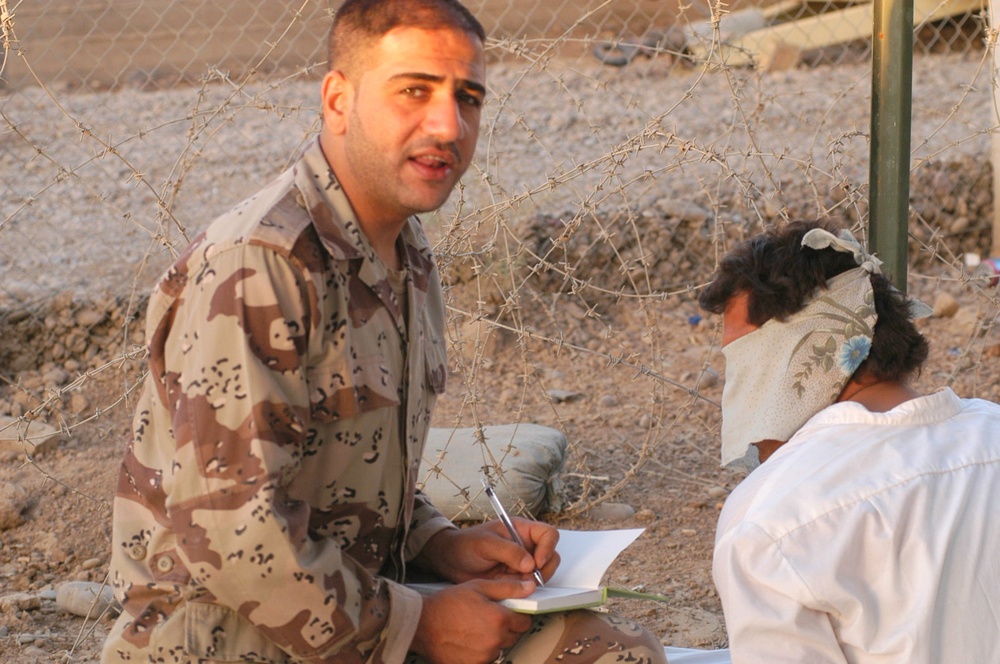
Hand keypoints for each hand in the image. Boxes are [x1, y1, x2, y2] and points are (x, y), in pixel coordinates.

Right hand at [410, 578, 534, 663]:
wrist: (422, 624)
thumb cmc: (447, 604)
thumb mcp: (478, 587)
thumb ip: (507, 587)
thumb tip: (529, 587)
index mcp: (499, 619)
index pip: (525, 622)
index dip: (517, 615)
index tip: (508, 613)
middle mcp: (495, 640)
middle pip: (514, 636)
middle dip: (506, 627)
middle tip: (487, 618)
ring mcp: (484, 656)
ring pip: (501, 648)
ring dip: (494, 640)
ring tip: (475, 629)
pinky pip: (487, 659)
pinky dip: (482, 652)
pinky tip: (469, 641)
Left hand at [415, 519, 559, 583]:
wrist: (451, 561)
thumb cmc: (466, 544)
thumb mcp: (486, 543)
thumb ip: (508, 551)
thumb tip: (530, 564)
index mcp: (521, 530)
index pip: (548, 534)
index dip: (548, 547)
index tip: (537, 561)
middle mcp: (525, 546)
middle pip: (551, 555)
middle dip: (545, 569)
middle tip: (531, 578)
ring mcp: (522, 563)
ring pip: (542, 573)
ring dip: (534, 581)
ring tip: (516, 583)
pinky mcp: (516, 578)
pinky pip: (529, 585)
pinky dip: (525, 590)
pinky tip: (510, 589)